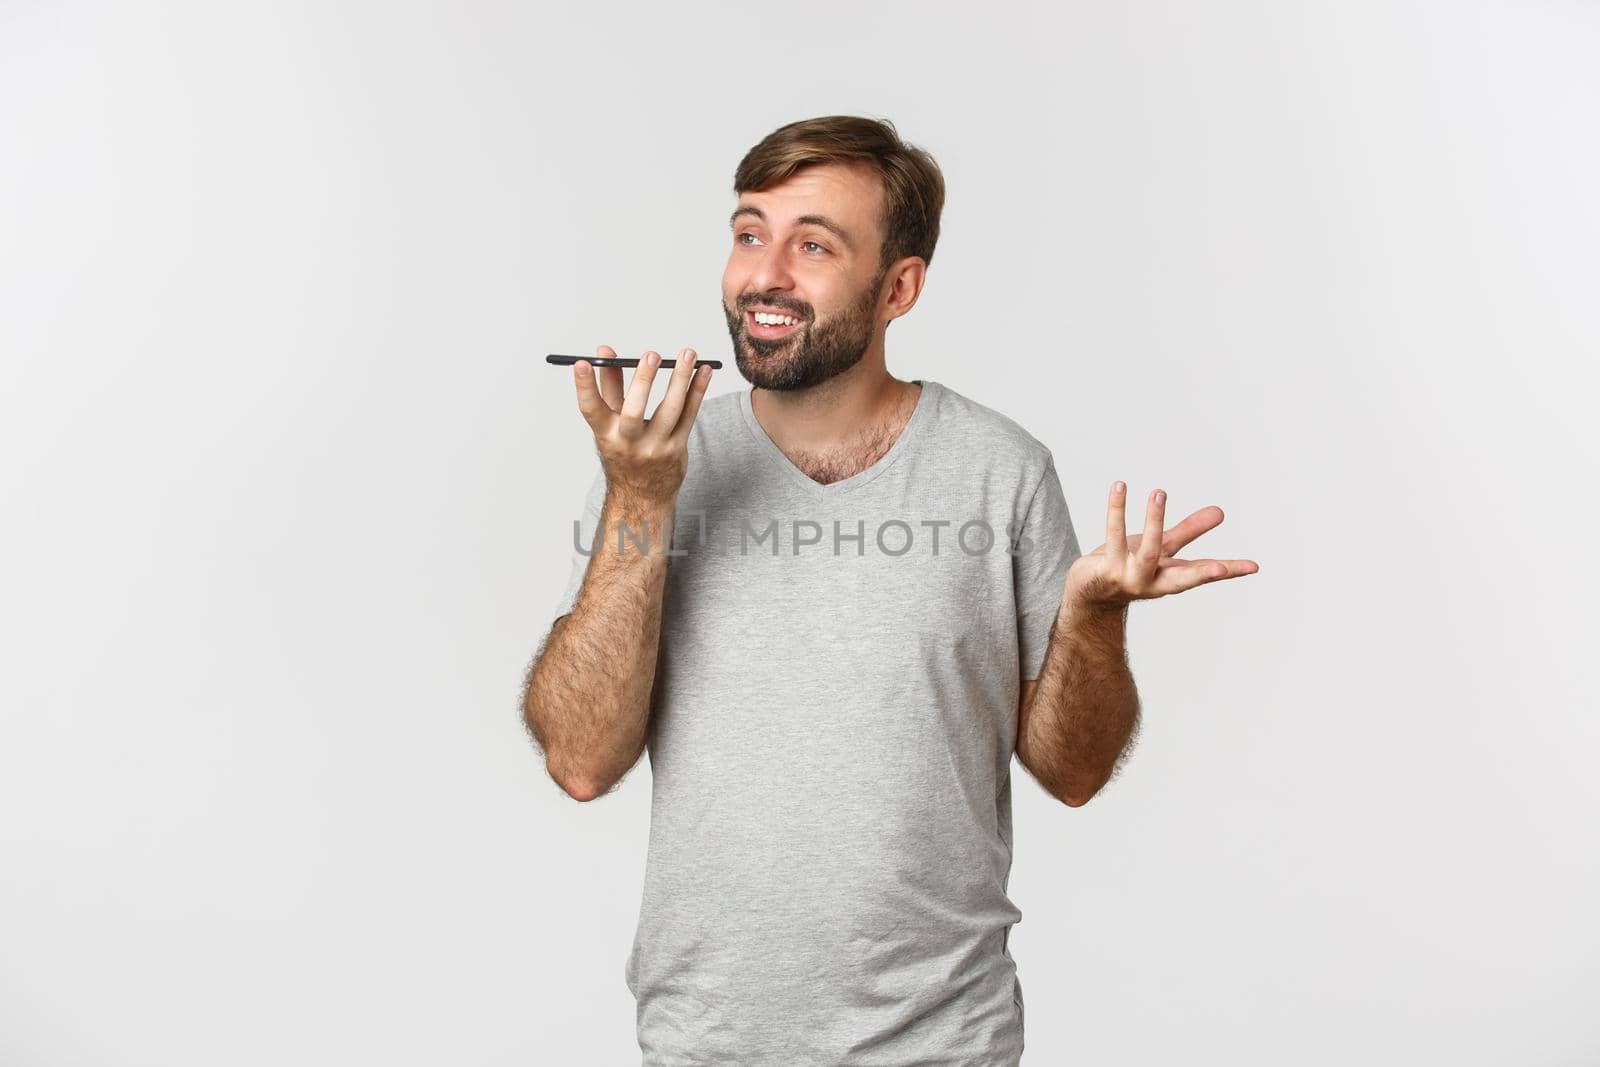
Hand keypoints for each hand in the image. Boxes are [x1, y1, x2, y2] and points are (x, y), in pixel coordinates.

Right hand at [573, 344, 712, 510]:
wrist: (643, 496)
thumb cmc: (624, 452)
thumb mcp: (610, 424)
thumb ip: (608, 386)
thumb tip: (604, 352)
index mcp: (605, 435)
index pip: (590, 409)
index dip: (583, 387)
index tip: (581, 364)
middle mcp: (628, 443)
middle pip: (634, 412)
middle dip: (643, 382)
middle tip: (652, 355)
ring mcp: (655, 448)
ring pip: (671, 410)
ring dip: (681, 379)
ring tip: (688, 354)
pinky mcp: (677, 448)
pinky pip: (690, 415)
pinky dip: (698, 391)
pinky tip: (704, 371)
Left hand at [1065, 481, 1258, 612]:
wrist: (1089, 590)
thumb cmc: (1130, 567)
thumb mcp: (1162, 549)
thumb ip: (1189, 531)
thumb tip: (1221, 512)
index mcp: (1170, 578)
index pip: (1204, 574)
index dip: (1229, 571)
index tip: (1253, 567)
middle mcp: (1152, 582)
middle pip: (1181, 578)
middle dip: (1201, 575)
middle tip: (1220, 569)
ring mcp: (1129, 577)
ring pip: (1147, 551)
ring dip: (1154, 522)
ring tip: (1160, 493)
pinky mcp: (1106, 568)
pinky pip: (1114, 535)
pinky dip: (1117, 509)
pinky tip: (1120, 488)